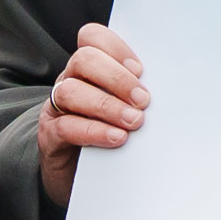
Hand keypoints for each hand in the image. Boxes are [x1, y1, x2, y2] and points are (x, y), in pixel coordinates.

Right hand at [36, 22, 147, 207]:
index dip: (116, 48)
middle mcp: (70, 81)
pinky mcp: (50, 136)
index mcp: (89, 68)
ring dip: (107, 105)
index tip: (141, 70)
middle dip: (117, 78)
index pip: (92, 37)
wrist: (84, 181)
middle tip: (144, 101)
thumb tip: (170, 87)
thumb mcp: (126, 108)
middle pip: (83, 60)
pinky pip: (66, 126)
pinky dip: (94, 130)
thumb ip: (137, 93)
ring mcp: (57, 108)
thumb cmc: (112, 135)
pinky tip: (117, 138)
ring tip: (134, 122)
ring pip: (71, 91)